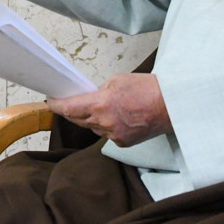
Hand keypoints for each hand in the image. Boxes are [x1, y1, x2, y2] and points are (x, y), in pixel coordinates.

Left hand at [47, 73, 171, 146]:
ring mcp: (113, 135)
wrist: (171, 105)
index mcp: (101, 104)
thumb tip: (90, 97)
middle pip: (78, 120)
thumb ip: (99, 90)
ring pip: (93, 128)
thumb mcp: (117, 80)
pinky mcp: (122, 143)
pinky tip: (118, 117)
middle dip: (72, 111)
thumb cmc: (148, 89)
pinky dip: (107, 126)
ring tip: (104, 108)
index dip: (57, 106)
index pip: (69, 108)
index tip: (51, 101)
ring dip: (92, 119)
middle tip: (70, 102)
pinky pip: (107, 135)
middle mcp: (104, 122)